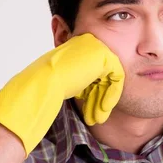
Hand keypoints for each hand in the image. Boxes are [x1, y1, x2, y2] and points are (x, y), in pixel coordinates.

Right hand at [0, 33, 124, 155]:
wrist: (45, 80)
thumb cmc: (51, 84)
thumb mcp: (72, 82)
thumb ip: (85, 81)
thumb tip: (98, 91)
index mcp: (78, 48)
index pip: (93, 73)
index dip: (92, 94)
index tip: (89, 111)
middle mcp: (89, 44)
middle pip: (102, 77)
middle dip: (98, 100)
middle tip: (96, 118)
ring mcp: (98, 47)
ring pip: (109, 79)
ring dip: (104, 100)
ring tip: (98, 119)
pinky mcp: (105, 55)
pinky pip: (117, 76)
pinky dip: (112, 93)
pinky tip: (104, 108)